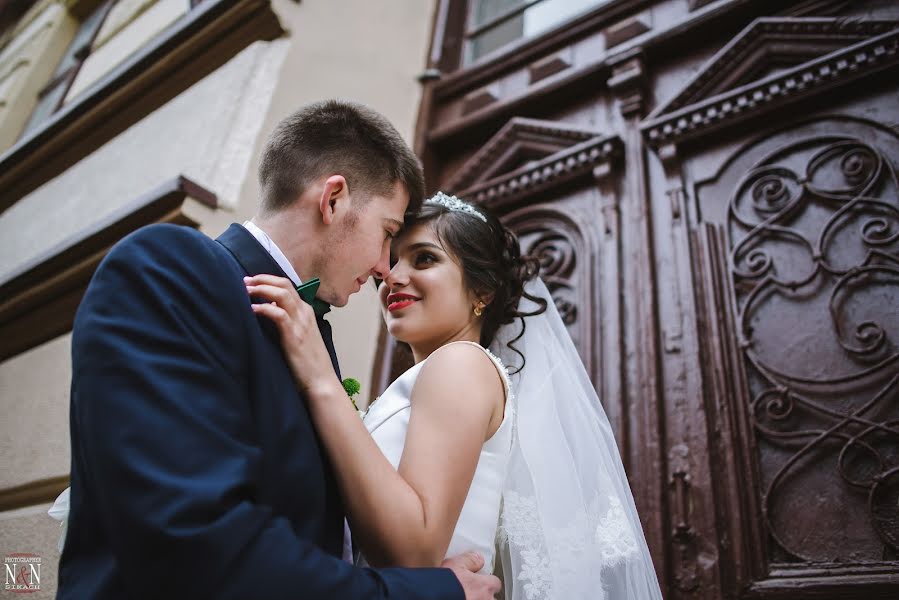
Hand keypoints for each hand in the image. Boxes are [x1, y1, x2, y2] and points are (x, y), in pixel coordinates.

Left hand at [244, 274, 336, 394]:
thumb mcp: (299, 336)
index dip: (268, 280)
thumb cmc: (308, 362)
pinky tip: (252, 309)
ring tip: (246, 291)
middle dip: (262, 279)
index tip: (251, 281)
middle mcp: (305, 313)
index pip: (287, 286)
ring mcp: (301, 323)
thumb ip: (287, 321)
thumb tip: (268, 308)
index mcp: (306, 312)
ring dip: (262, 289)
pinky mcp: (294, 335)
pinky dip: (263, 308)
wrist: (321, 380)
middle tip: (245, 281)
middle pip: (284, 285)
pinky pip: (278, 314)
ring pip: (281, 294)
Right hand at [441, 552, 500, 599]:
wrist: (431, 598)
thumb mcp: (455, 564)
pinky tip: (457, 599)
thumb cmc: (443, 585)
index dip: (488, 581)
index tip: (480, 580)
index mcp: (485, 587)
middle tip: (470, 591)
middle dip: (483, 595)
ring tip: (464, 596)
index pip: (495, 583)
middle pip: (491, 598)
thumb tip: (478, 558)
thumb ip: (470, 560)